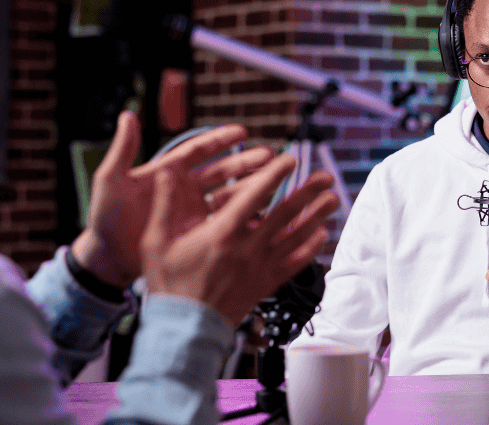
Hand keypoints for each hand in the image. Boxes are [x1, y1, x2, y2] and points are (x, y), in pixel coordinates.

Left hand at [71, 111, 274, 288]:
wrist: (107, 259)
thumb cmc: (105, 219)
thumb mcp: (111, 180)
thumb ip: (123, 149)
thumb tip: (127, 116)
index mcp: (166, 172)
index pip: (198, 150)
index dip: (220, 140)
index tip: (242, 131)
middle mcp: (182, 189)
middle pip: (220, 170)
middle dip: (244, 162)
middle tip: (268, 157)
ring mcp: (190, 211)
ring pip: (226, 194)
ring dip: (248, 187)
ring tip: (272, 182)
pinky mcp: (193, 232)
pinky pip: (221, 221)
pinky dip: (240, 216)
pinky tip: (258, 214)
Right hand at [141, 155, 338, 323]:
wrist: (185, 330)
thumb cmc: (169, 286)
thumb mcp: (156, 243)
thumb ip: (163, 206)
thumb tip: (165, 174)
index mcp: (222, 234)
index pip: (254, 196)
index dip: (274, 175)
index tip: (289, 159)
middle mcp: (248, 248)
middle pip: (285, 215)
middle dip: (307, 192)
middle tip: (325, 175)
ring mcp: (260, 268)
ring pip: (296, 238)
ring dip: (316, 216)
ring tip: (333, 199)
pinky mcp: (266, 285)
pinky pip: (294, 265)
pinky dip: (310, 249)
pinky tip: (321, 235)